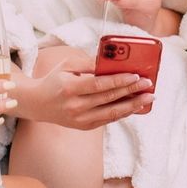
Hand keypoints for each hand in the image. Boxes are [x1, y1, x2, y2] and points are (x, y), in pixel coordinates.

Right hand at [16, 53, 153, 129]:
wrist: (38, 103)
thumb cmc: (54, 80)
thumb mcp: (67, 65)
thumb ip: (89, 63)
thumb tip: (111, 61)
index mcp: (70, 88)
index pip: (99, 85)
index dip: (119, 81)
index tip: (136, 75)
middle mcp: (75, 106)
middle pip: (109, 99)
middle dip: (132, 91)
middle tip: (148, 84)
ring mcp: (80, 119)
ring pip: (111, 113)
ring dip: (132, 105)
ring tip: (148, 97)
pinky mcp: (84, 126)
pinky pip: (107, 120)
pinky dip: (122, 113)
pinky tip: (135, 106)